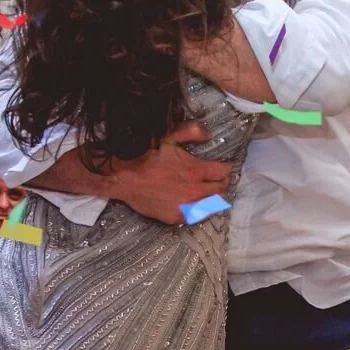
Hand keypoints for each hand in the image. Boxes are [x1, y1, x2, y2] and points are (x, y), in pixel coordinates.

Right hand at [107, 120, 229, 223]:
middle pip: (221, 189)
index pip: (224, 172)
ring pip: (212, 204)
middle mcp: (196, 190)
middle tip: (214, 179)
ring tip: (207, 192)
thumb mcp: (169, 137)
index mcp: (197, 170)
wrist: (125, 179)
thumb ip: (192, 132)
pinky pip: (197, 215)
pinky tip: (194, 203)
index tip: (222, 167)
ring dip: (212, 197)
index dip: (224, 168)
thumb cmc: (146, 157)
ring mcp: (188, 206)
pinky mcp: (178, 217)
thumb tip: (208, 135)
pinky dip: (199, 209)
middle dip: (220, 182)